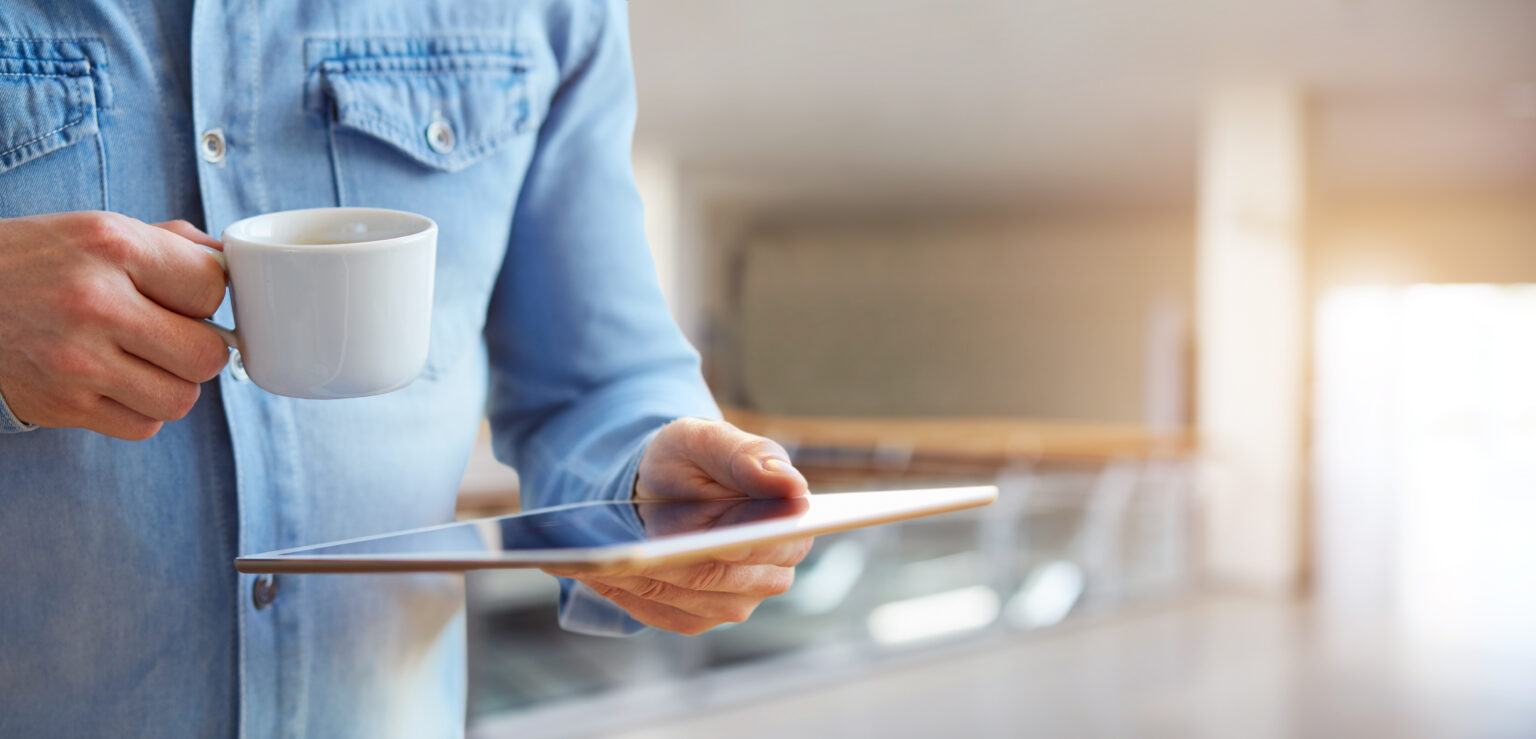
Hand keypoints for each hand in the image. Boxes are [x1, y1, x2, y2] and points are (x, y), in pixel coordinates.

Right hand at [0, 212, 229, 439]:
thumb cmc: (38, 261)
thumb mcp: (99, 230)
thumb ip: (172, 245)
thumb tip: (232, 264)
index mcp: (112, 246)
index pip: (211, 289)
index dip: (207, 297)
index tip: (185, 298)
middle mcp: (95, 303)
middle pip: (207, 355)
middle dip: (200, 348)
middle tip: (172, 337)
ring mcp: (76, 360)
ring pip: (180, 399)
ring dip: (172, 384)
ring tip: (143, 361)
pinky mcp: (60, 404)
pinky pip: (143, 427)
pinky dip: (140, 411)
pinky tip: (115, 383)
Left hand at [545, 418, 812, 633]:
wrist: (660, 484)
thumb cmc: (691, 457)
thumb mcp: (712, 442)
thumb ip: (751, 457)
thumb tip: (791, 484)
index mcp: (789, 527)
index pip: (764, 546)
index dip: (729, 544)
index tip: (696, 543)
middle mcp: (771, 574)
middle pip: (718, 578)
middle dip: (672, 563)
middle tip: (627, 551)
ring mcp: (735, 601)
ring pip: (686, 598)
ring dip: (643, 579)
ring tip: (600, 558)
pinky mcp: (698, 616)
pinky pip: (660, 611)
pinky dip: (628, 593)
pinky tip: (601, 572)